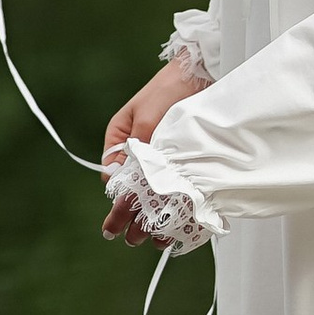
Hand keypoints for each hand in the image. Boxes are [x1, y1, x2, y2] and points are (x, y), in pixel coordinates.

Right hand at [100, 59, 205, 241]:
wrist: (201, 74)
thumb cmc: (168, 89)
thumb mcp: (147, 116)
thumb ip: (138, 147)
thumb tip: (122, 177)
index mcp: (121, 140)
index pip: (112, 176)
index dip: (119, 197)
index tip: (125, 213)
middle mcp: (138, 154)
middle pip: (132, 191)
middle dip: (132, 216)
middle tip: (133, 240)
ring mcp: (160, 160)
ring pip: (153, 195)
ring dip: (154, 217)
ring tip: (157, 241)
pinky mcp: (181, 165)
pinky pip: (175, 190)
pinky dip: (175, 208)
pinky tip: (178, 228)